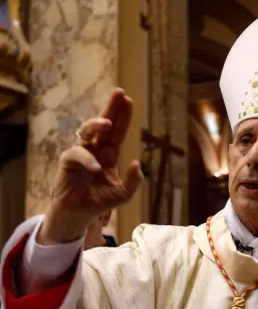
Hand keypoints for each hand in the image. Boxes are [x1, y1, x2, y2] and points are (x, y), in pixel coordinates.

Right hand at [40, 89, 143, 244]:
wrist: (79, 215)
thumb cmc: (99, 201)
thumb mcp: (123, 194)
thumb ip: (133, 181)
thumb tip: (137, 163)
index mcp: (109, 153)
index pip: (118, 131)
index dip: (123, 116)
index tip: (128, 100)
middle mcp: (95, 149)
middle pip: (103, 124)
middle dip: (111, 108)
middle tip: (119, 93)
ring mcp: (81, 153)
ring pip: (86, 132)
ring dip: (96, 125)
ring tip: (107, 122)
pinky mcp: (68, 162)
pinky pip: (76, 154)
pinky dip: (87, 160)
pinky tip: (97, 167)